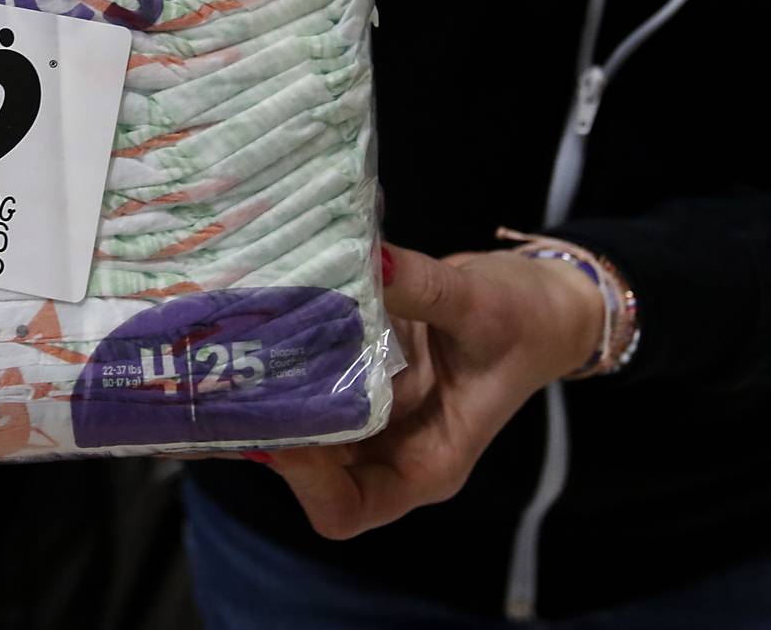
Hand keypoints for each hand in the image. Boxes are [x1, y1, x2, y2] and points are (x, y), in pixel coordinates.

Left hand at [259, 242, 602, 539]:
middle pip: (306, 467)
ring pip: (298, 418)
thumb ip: (425, 287)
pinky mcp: (356, 370)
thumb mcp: (483, 307)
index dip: (304, 481)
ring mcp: (369, 412)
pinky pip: (308, 373)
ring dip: (264, 387)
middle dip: (265, 427)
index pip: (345, 508)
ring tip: (228, 343)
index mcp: (424, 464)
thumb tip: (373, 262)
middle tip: (227, 376)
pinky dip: (281, 352)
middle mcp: (387, 448)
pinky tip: (256, 314)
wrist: (543, 302)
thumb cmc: (527, 322)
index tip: (280, 426)